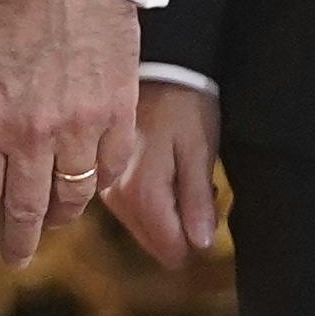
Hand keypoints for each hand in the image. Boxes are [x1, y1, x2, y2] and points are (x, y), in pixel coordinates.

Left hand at [0, 0, 139, 266]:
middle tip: (16, 256)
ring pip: (71, 198)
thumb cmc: (3, 15)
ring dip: (60, 217)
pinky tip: (90, 182)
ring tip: (54, 223)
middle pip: (25, 211)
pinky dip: (99, 181)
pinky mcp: (117, 113)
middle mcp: (29, 137)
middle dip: (17, 242)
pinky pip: (110, 167)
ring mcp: (77, 128)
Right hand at [105, 78, 222, 268]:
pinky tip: (165, 171)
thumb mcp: (199, 148)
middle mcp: (117, 200)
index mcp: (142, 194)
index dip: (197, 239)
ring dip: (168, 214)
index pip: (171, 250)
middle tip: (200, 188)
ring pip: (144, 230)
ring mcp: (107, 192)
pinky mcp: (105, 181)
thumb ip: (197, 199)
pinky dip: (154, 201)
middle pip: (156, 244)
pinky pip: (133, 211)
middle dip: (182, 227)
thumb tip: (201, 244)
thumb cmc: (183, 103)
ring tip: (182, 174)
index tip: (209, 207)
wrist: (154, 65)